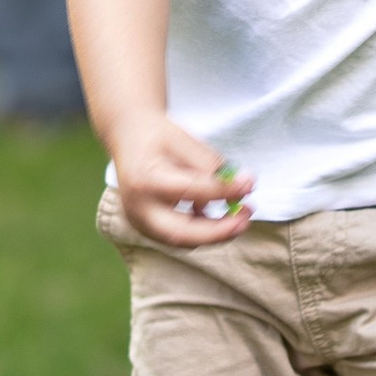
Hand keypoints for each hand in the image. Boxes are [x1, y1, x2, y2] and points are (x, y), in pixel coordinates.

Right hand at [107, 112, 253, 246]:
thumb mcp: (184, 139)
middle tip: (245, 219)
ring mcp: (139, 222)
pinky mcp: (146, 228)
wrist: (127, 136)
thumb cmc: (157, 135)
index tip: (248, 184)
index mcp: (145, 179)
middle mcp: (138, 207)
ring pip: (182, 240)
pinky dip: (201, 231)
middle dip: (218, 232)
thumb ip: (211, 163)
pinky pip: (178, 237)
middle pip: (180, 233)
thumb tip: (244, 186)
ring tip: (239, 216)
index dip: (224, 190)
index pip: (191, 191)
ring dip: (215, 233)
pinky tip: (217, 216)